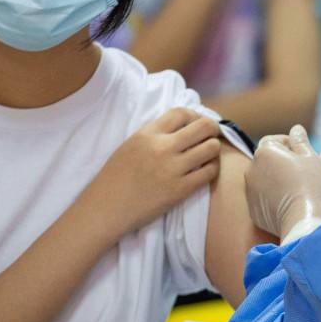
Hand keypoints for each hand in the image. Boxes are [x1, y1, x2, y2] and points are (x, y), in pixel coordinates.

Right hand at [95, 108, 220, 235]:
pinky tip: (205, 171)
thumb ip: (155, 134)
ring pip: (212, 148)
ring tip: (208, 155)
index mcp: (148, 134)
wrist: (106, 208)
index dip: (195, 116)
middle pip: (204, 126)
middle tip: (210, 137)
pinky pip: (209, 172)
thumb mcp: (131, 145)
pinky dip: (212, 169)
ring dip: (213, 149)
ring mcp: (173, 169)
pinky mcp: (180, 190)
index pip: (182, 112)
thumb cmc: (115, 178)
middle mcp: (162, 147)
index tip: (196, 125)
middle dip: (212, 129)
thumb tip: (181, 127)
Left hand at [246, 125, 320, 242]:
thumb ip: (300, 141)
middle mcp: (251, 169)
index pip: (274, 140)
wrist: (303, 221)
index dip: (290, 144)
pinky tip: (289, 203)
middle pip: (267, 159)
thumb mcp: (311, 157)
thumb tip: (296, 130)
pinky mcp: (253, 210)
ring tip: (296, 188)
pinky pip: (263, 197)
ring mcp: (250, 191)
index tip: (303, 154)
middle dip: (282, 162)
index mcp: (264, 152)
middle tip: (302, 171)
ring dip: (276, 179)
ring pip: (264, 179)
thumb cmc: (311, 185)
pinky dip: (273, 197)